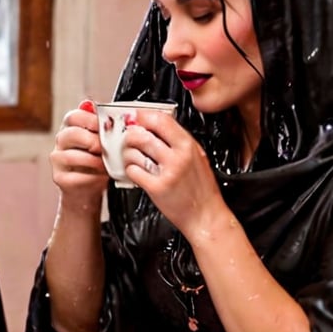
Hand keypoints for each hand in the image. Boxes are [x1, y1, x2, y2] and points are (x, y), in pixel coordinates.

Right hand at [50, 100, 108, 205]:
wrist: (88, 188)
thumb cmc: (97, 161)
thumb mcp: (102, 141)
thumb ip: (100, 125)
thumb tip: (91, 105)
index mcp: (71, 128)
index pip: (74, 117)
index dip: (90, 120)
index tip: (107, 127)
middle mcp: (61, 142)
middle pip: (71, 134)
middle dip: (93, 141)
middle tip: (107, 148)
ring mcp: (58, 160)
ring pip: (71, 156)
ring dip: (93, 161)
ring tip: (107, 164)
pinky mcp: (60, 178)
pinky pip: (75, 176)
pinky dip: (92, 177)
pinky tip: (101, 176)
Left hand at [121, 110, 226, 233]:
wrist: (205, 215)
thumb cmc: (201, 189)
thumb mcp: (197, 157)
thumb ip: (178, 142)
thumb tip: (157, 126)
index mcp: (188, 146)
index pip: (160, 120)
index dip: (143, 116)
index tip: (135, 117)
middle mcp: (178, 157)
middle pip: (142, 134)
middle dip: (130, 135)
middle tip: (129, 139)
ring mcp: (166, 172)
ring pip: (133, 152)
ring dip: (127, 154)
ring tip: (132, 158)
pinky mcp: (156, 188)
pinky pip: (133, 171)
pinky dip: (130, 170)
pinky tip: (136, 172)